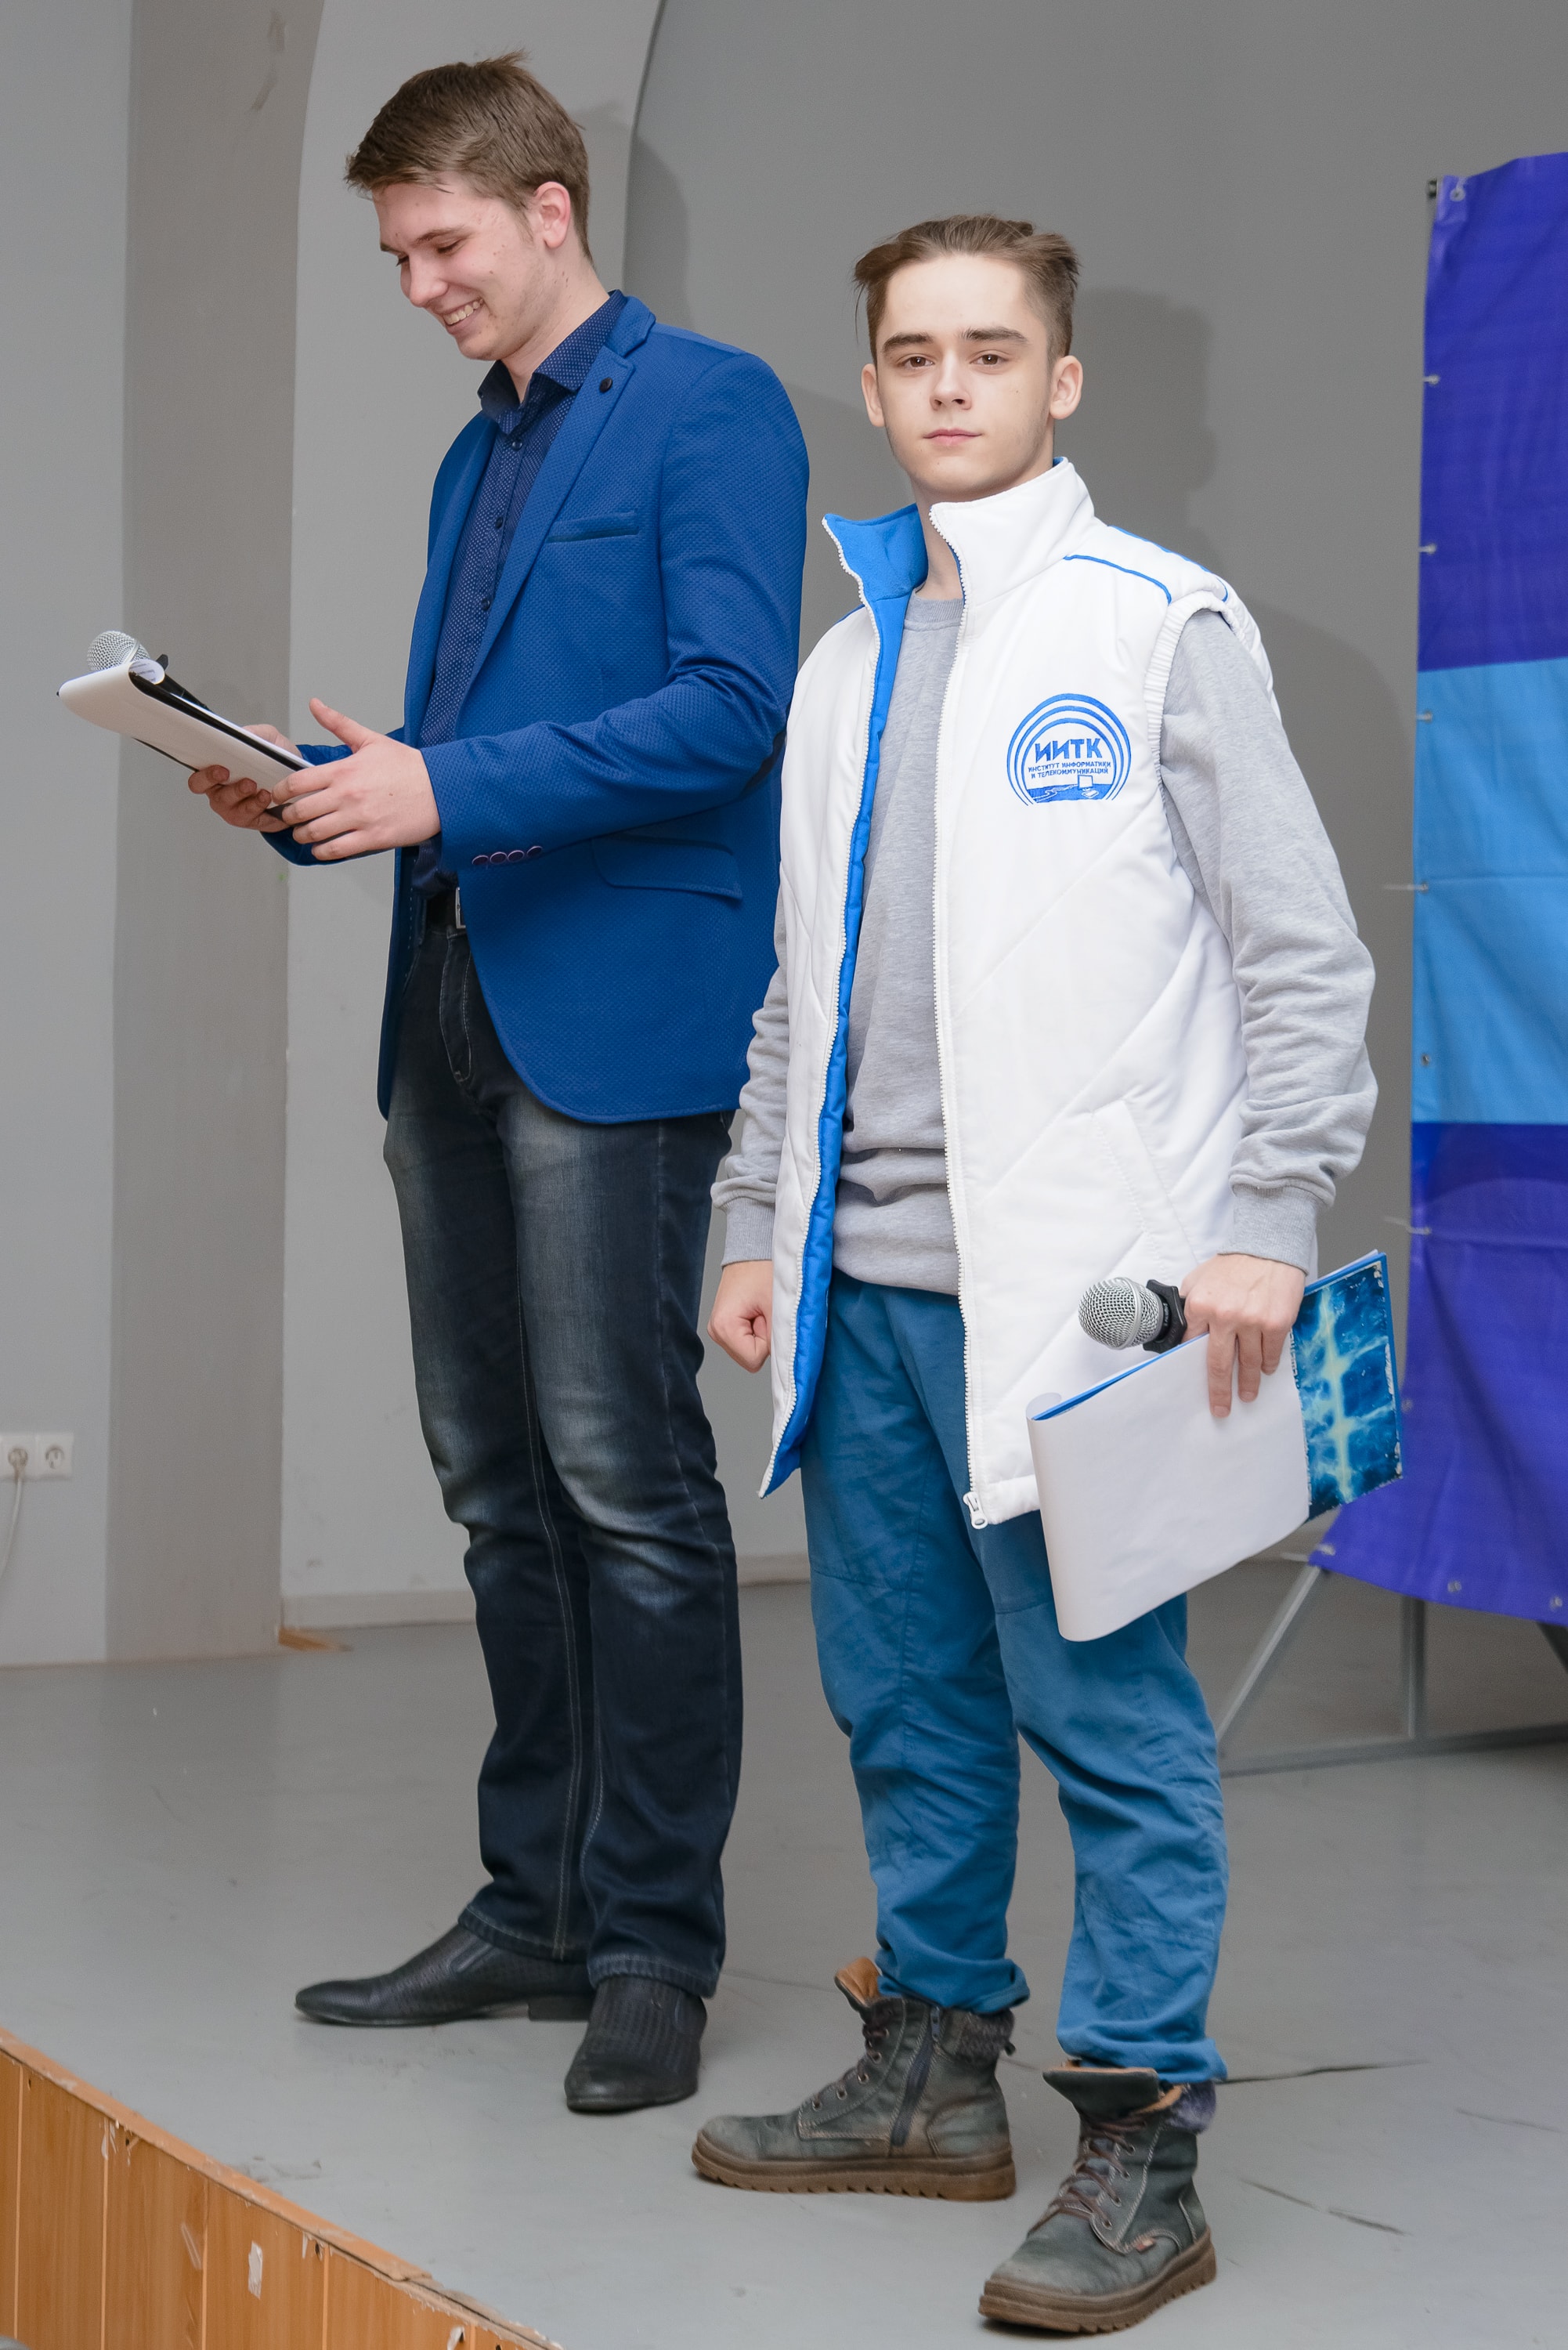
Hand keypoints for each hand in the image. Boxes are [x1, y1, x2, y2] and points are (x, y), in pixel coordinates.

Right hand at [188, 722, 298, 832]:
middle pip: (214, 795)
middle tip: (240, 778)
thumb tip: (244, 735)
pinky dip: (259, 806)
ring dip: (245, 797)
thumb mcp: (268, 739)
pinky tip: (267, 798)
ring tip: (259, 788)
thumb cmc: (274, 760)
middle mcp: (220, 792)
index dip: (205, 775)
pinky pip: (250, 817)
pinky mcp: (250, 819)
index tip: (220, 767)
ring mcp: (234, 808)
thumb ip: (255, 734)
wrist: (297, 779)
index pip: (198, 779)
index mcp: (215, 773)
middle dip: (225, 787)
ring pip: (232, 808)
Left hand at [269, 699, 439, 859]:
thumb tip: (315, 704)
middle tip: (289, 817)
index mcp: (343, 770)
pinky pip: (336, 850)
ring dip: (303, 836)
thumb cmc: (408, 766)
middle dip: (288, 816)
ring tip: (304, 833)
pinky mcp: (373, 838)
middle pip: (300, 811)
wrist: (441, 789)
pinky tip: (322, 847)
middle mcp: (347, 795)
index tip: (278, 796)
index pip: (296, 782)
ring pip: (314, 833)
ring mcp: (359, 818)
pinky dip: (322, 851)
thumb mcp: (371, 739)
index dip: (280, 791)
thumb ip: (338, 723)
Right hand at [709, 1260, 772, 1371]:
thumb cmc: (763, 1270)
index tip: (767, 1316)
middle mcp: (716, 1332)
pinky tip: (757, 1311)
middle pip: (750, 1359)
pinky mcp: (725, 1327)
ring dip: (761, 1334)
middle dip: (764, 1339)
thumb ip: (779, 1336)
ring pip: (749, 1352)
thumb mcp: (776, 1305)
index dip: (768, 1341)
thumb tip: (784, 1360)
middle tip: (764, 1311)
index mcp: (723, 1327)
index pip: (754, 1359)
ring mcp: (719, 1330)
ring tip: (760, 1309)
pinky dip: (757, 1330)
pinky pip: (747, 1342)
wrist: (752, 1252)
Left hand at [1181, 1253, 1305, 1418]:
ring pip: (1249, 1363)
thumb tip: (1184, 1331)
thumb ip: (1191, 1304)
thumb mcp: (1199, 1279)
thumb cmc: (1234, 1264)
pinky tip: (1266, 1371)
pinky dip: (1268, 1365)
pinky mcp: (1276, 1323)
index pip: (1192, 1345)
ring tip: (1247, 1395)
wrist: (1268, 1247)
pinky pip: (1271, 1354)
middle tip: (1220, 1409)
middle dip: (1219, 1391)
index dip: (1192, 1366)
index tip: (1193, 1385)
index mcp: (1200, 1306)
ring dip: (1249, 1383)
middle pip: (1219, 1364)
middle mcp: (1225, 1317)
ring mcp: (1252, 1322)